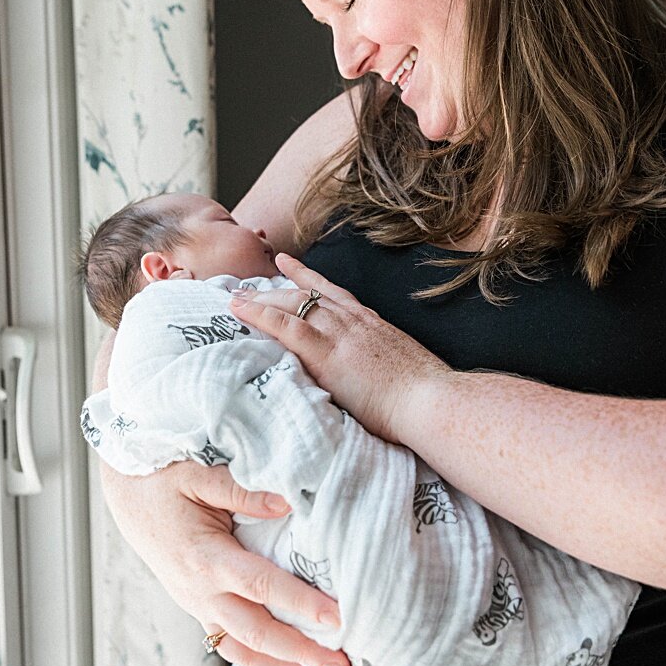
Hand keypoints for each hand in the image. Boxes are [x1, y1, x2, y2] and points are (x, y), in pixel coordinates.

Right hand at [94, 458, 351, 665]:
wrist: (128, 500)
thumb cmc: (163, 482)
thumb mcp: (199, 475)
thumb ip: (243, 490)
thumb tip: (290, 502)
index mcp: (205, 558)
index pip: (261, 586)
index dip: (300, 604)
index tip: (337, 617)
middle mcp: (200, 591)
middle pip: (256, 632)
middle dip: (301, 652)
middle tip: (342, 665)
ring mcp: (197, 606)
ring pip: (243, 650)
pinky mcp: (199, 610)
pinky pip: (231, 646)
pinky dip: (262, 662)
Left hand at [226, 253, 449, 439]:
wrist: (431, 400)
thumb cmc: (425, 396)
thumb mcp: (402, 370)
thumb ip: (380, 366)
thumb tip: (371, 378)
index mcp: (371, 324)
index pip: (333, 292)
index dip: (307, 277)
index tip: (288, 265)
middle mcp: (353, 321)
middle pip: (306, 294)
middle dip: (274, 289)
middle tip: (248, 287)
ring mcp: (339, 333)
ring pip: (292, 303)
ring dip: (260, 300)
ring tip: (234, 298)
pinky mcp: (327, 353)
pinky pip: (286, 326)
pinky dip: (260, 315)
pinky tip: (240, 311)